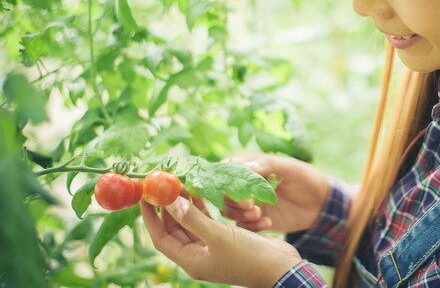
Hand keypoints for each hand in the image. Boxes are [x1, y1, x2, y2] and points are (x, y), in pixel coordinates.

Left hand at [141, 197, 301, 287]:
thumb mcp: (218, 236)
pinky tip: (202, 192)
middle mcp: (198, 255)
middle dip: (168, 207)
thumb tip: (169, 201)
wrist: (281, 268)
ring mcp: (212, 248)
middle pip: (174, 229)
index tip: (145, 194)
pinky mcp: (226, 240)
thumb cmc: (249, 256)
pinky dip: (203, 208)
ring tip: (182, 183)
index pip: (161, 237)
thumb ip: (193, 218)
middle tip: (165, 183)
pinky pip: (207, 222)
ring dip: (186, 205)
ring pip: (191, 223)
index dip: (151, 216)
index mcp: (192, 261)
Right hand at [223, 154, 329, 232]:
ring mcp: (251, 203)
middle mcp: (246, 185)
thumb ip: (268, 166)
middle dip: (233, 201)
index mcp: (251, 167)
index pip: (226, 170)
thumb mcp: (289, 168)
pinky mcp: (257, 219)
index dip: (226, 181)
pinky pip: (243, 226)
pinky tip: (267, 223)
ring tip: (259, 214)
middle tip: (251, 205)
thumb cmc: (305, 178)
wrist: (320, 202)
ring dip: (240, 214)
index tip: (239, 189)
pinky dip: (251, 227)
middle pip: (224, 193)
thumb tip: (248, 167)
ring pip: (229, 211)